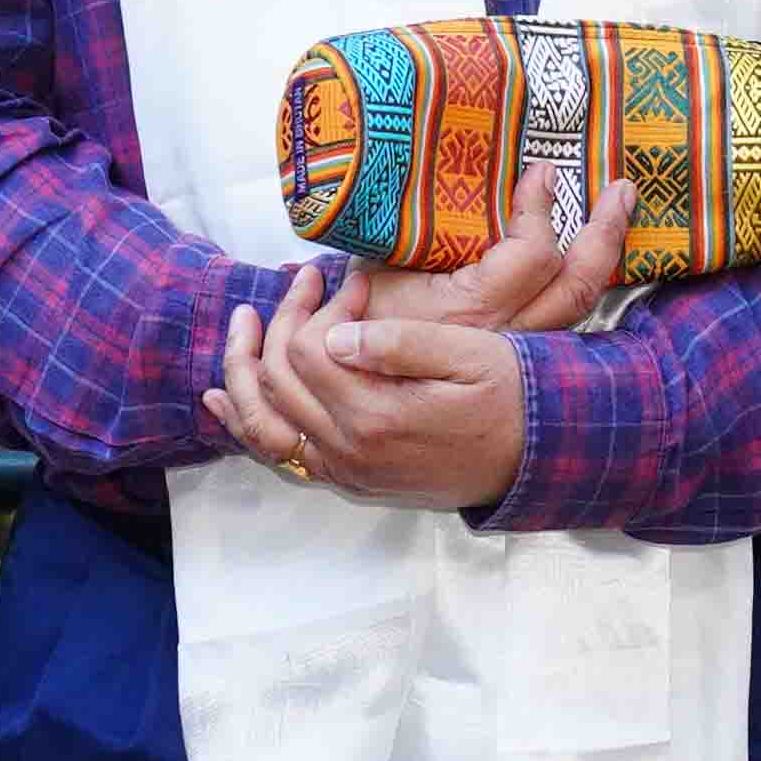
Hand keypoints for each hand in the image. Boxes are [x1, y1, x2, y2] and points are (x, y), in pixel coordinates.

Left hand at [213, 181, 626, 511]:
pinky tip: (221, 396)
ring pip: (263, 423)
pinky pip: (278, 455)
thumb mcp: (472, 356)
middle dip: (282, 321)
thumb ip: (401, 344)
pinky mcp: (349, 480)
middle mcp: (349, 452)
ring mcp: (345, 472)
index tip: (355, 283)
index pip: (308, 351)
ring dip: (242, 371)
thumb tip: (337, 332)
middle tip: (305, 280)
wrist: (539, 459)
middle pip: (277, 381)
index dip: (322, 306)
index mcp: (376, 417)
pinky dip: (245, 423)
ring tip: (243, 323)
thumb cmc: (512, 397)